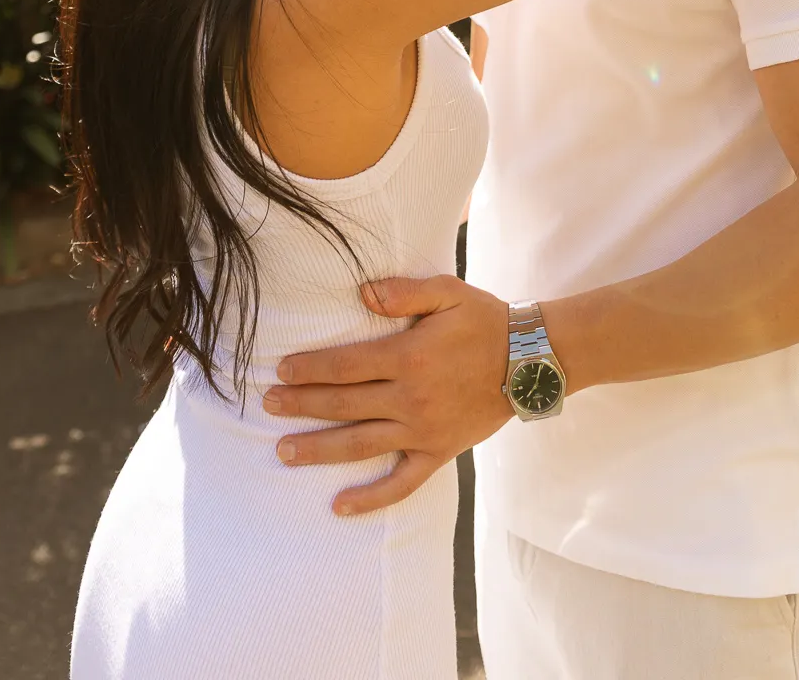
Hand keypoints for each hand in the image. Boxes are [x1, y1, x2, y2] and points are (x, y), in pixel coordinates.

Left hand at [263, 274, 511, 514]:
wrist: (530, 361)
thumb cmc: (485, 321)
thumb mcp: (448, 292)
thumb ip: (404, 292)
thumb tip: (361, 293)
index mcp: (409, 357)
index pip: (346, 365)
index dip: (310, 368)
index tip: (281, 370)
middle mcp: (411, 399)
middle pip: (344, 404)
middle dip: (302, 405)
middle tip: (268, 407)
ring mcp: (423, 431)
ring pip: (361, 445)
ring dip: (319, 449)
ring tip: (284, 452)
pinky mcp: (438, 453)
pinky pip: (401, 483)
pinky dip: (371, 498)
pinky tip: (340, 506)